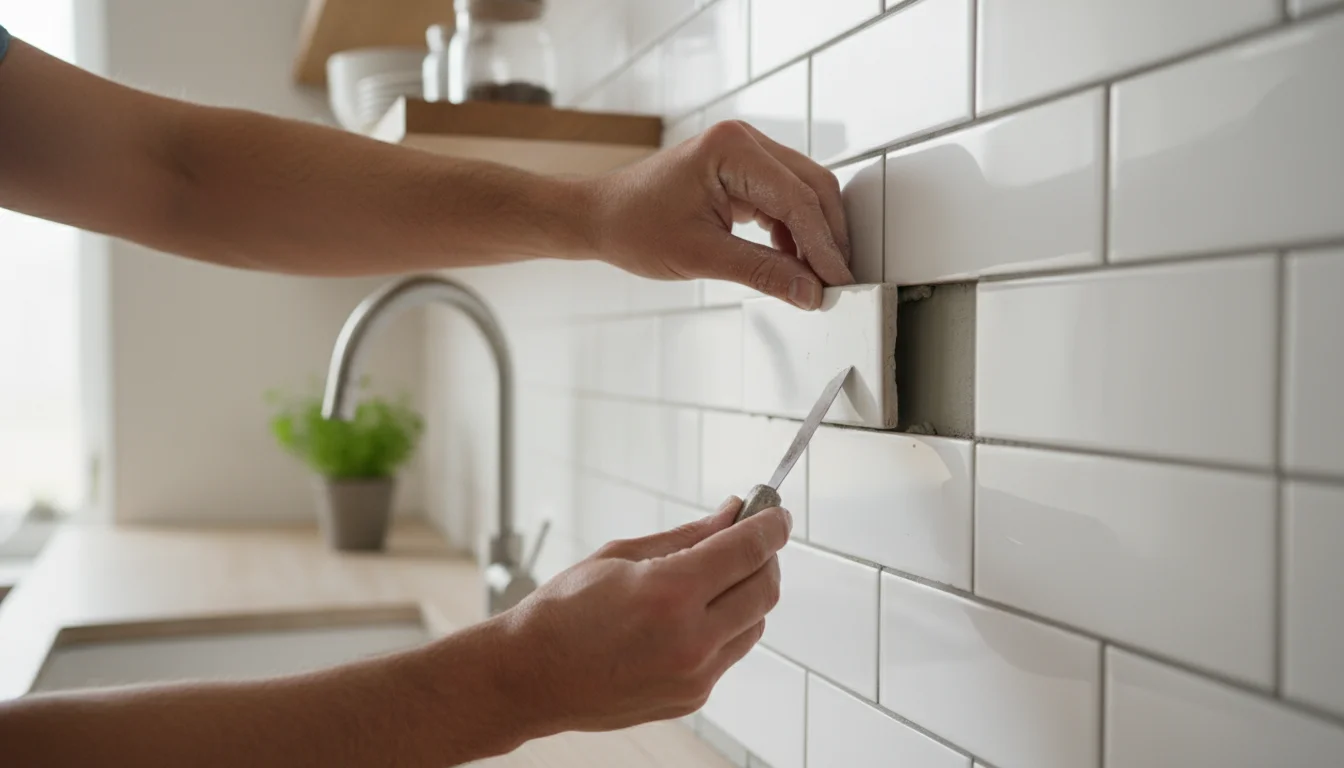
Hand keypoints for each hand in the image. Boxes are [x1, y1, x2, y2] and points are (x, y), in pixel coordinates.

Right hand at [497, 497, 791, 734]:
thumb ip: (688, 536)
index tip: (777, 514)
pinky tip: (694, 615)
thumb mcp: (622, 555)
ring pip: (754, 624)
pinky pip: (729, 653)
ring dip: (747, 594)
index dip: (770, 526)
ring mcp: (695, 676)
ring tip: (717, 577)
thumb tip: (732, 514)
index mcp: (670, 594)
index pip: (747, 550)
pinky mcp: (693, 698)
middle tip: (751, 539)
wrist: (531, 676)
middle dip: (766, 558)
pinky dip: (725, 627)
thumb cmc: (563, 612)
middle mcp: (691, 639)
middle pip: (765, 589)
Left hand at [582, 120, 855, 309]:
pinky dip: (793, 231)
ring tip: (818, 277)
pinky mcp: (742, 170)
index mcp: (732, 148)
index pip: (797, 199)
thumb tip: (809, 292)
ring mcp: (744, 153)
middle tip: (838, 281)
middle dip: (827, 237)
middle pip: (811, 187)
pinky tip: (794, 262)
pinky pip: (783, 198)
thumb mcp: (701, 256)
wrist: (600, 217)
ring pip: (803, 192)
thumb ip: (762, 272)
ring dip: (813, 235)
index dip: (824, 246)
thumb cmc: (633, 226)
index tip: (839, 281)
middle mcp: (744, 140)